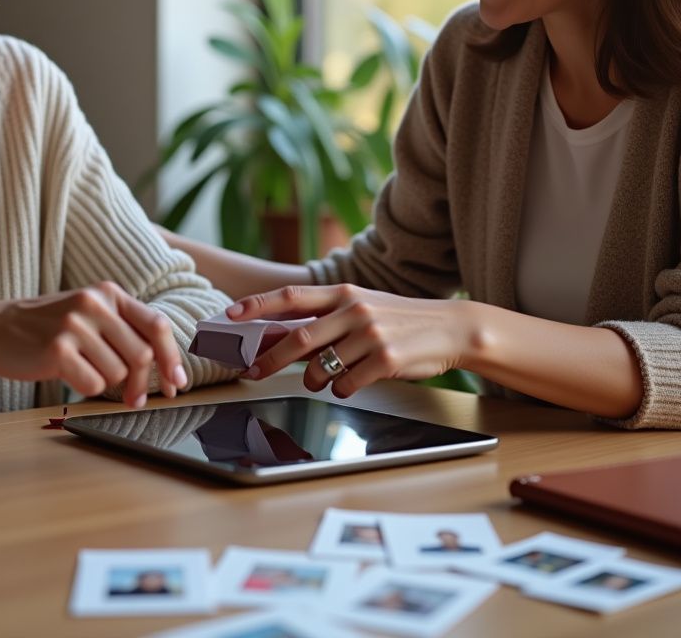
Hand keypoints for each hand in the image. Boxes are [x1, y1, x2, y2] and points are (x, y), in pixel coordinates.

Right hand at [0, 282, 187, 406]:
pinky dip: (86, 388)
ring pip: (117, 373)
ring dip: (106, 383)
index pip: (156, 325)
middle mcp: (94, 303)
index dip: (172, 358)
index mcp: (108, 293)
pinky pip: (93, 385)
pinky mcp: (58, 349)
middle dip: (142, 384)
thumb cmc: (48, 329)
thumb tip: (166, 368)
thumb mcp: (88, 315)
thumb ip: (124, 331)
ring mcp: (75, 325)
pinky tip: (68, 376)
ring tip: (83, 370)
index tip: (178, 382)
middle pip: (142, 355)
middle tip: (135, 399)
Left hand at [227, 284, 473, 398]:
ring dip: (310, 379)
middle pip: (298, 337)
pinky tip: (351, 382)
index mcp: (344, 293)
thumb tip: (280, 334)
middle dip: (270, 358)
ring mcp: (370, 335)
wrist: (451, 329)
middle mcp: (354, 310)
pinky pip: (346, 383)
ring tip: (317, 380)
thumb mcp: (362, 307)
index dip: (257, 305)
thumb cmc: (399, 321)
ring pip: (319, 367)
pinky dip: (340, 388)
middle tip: (252, 372)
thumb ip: (326, 317)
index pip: (291, 295)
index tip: (230, 314)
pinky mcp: (385, 360)